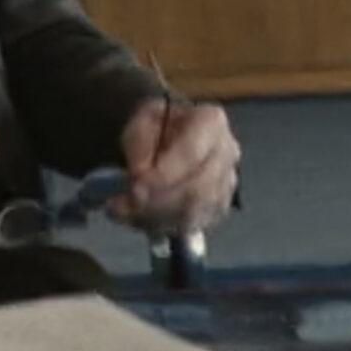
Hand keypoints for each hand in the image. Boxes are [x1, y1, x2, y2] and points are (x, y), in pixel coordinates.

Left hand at [112, 100, 239, 234]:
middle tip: (123, 207)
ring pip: (195, 213)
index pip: (191, 155)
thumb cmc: (156, 126)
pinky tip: (141, 220)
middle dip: (157, 204)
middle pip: (197, 190)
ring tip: (126, 213)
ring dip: (157, 219)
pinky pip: (194, 226)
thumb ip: (139, 145)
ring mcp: (227, 184)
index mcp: (211, 122)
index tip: (134, 189)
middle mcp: (227, 154)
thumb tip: (140, 175)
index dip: (163, 177)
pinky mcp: (219, 208)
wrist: (169, 137)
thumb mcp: (140, 122)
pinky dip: (164, 228)